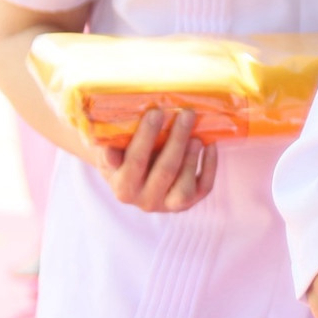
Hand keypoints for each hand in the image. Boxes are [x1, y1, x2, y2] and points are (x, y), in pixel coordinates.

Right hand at [97, 107, 217, 212]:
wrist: (131, 177)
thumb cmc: (121, 157)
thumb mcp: (107, 154)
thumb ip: (106, 151)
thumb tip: (108, 150)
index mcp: (123, 188)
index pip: (135, 162)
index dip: (146, 137)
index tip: (156, 112)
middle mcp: (145, 202)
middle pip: (165, 171)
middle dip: (177, 140)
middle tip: (187, 114)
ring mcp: (168, 204)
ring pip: (184, 187)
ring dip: (192, 159)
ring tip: (197, 136)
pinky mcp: (189, 202)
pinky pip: (204, 187)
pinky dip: (210, 167)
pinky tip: (210, 146)